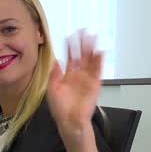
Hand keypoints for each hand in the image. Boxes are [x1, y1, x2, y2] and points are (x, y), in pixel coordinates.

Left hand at [47, 30, 104, 151]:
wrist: (69, 121)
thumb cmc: (59, 108)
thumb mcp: (51, 90)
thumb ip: (53, 75)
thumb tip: (55, 61)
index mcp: (66, 76)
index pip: (69, 58)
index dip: (69, 47)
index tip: (69, 36)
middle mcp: (77, 75)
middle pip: (80, 55)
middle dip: (81, 43)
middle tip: (83, 30)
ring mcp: (86, 78)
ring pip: (90, 60)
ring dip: (91, 48)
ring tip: (93, 36)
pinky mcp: (94, 84)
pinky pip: (97, 70)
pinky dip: (99, 61)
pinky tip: (99, 51)